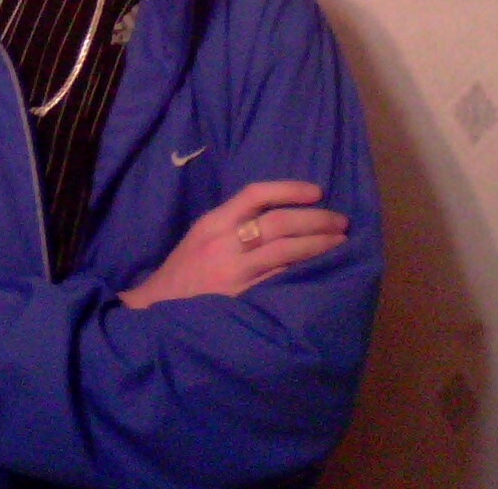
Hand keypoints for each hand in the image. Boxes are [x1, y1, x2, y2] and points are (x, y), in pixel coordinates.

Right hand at [119, 181, 347, 308]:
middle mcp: (224, 242)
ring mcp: (233, 271)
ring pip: (284, 250)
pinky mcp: (240, 297)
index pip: (255, 194)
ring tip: (340, 242)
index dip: (290, 189)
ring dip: (318, 245)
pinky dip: (302, 270)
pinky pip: (279, 278)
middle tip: (341, 221)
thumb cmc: (184, 270)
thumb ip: (233, 222)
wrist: (156, 308)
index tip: (317, 191)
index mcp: (213, 222)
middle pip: (278, 222)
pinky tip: (320, 269)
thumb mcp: (201, 235)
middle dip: (315, 219)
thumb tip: (279, 211)